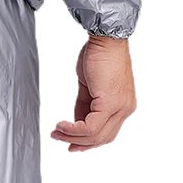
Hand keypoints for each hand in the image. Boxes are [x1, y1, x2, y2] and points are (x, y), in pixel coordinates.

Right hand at [52, 34, 136, 151]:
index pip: (106, 133)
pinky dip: (74, 129)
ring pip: (96, 135)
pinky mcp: (111, 103)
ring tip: (57, 132)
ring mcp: (120, 107)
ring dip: (73, 136)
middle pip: (102, 138)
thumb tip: (77, 121)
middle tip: (60, 138)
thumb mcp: (90, 86)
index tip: (70, 143)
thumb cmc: (100, 56)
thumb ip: (85, 106)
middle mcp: (125, 109)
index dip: (87, 141)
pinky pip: (91, 126)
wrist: (107, 39)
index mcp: (123, 106)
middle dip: (79, 142)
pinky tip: (62, 124)